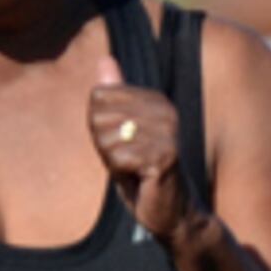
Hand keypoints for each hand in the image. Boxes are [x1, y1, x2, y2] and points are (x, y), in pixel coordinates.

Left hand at [87, 55, 198, 247]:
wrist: (172, 212)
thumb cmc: (142, 173)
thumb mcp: (121, 132)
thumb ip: (114, 97)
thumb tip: (105, 59)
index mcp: (155, 100)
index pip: (98, 97)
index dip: (100, 127)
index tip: (123, 144)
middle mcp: (164, 110)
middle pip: (99, 116)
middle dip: (105, 145)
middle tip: (129, 161)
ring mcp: (167, 133)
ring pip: (107, 139)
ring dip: (114, 161)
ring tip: (135, 170)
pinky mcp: (166, 156)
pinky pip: (119, 158)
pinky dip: (122, 174)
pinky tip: (141, 179)